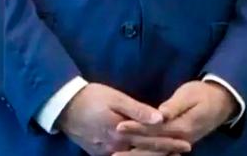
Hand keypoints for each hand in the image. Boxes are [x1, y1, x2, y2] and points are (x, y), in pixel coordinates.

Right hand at [57, 82, 190, 155]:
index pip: (151, 139)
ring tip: (167, 155)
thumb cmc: (89, 97)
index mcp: (122, 133)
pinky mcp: (97, 152)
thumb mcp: (114, 98)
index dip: (169, 141)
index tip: (186, 143)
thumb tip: (160, 118)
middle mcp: (116, 147)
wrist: (60, 106)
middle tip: (183, 151)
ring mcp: (105, 152)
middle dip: (165, 152)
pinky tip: (141, 153)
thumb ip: (137, 110)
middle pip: (145, 152)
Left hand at [114, 80, 235, 151]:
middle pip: (153, 146)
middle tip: (113, 152)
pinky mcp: (178, 143)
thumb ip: (175, 106)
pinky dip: (147, 154)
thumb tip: (161, 113)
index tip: (119, 126)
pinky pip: (160, 152)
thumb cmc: (203, 95)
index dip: (137, 128)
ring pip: (156, 153)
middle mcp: (181, 139)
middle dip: (133, 148)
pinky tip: (133, 155)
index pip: (155, 129)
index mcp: (183, 127)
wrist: (221, 103)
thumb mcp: (189, 95)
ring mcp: (180, 143)